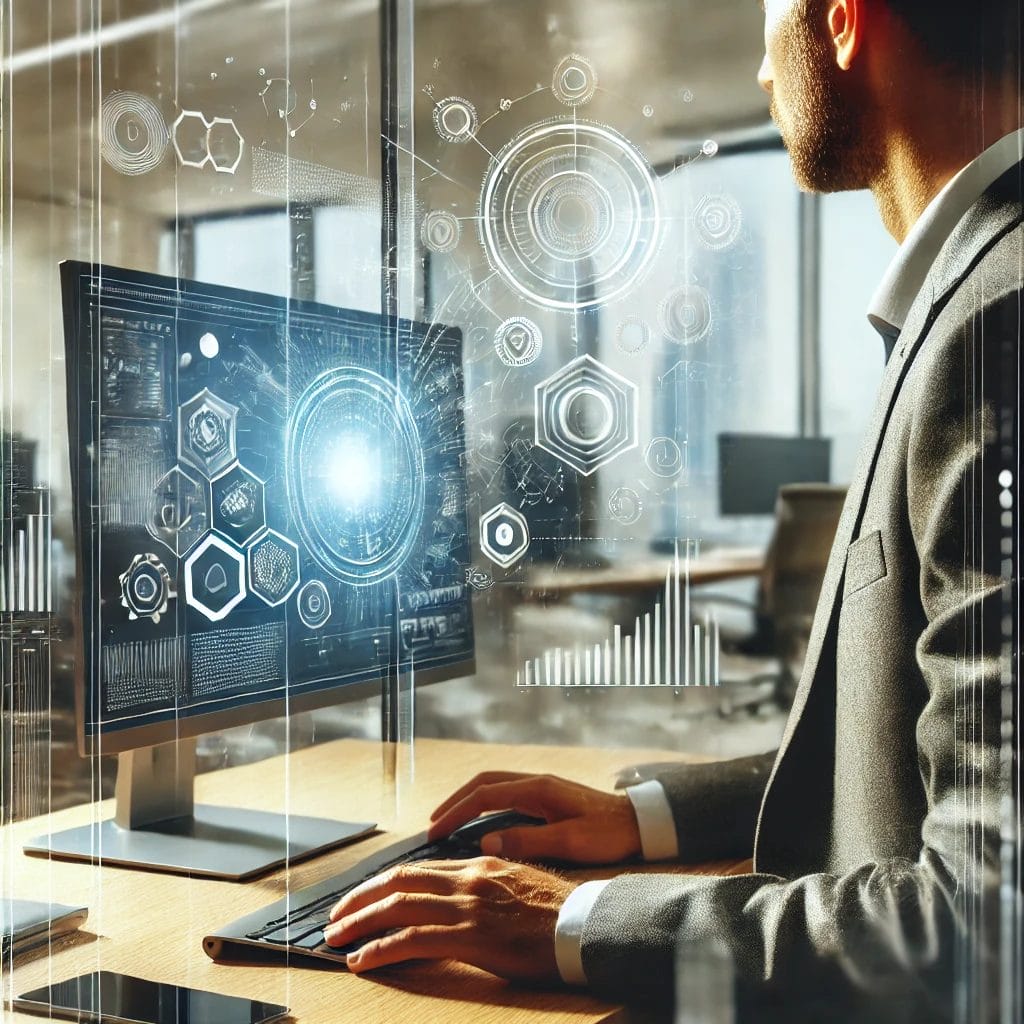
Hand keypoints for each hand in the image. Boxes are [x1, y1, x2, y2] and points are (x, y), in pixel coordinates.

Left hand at [324, 857, 575, 981]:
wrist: (585, 925)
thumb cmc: (558, 914)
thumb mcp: (516, 887)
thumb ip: (484, 887)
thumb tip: (457, 899)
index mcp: (478, 865)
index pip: (416, 869)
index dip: (381, 883)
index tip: (361, 897)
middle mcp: (467, 879)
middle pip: (398, 881)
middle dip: (359, 898)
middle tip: (335, 916)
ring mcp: (467, 906)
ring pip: (398, 907)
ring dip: (360, 922)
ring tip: (335, 937)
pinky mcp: (470, 936)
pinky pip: (413, 940)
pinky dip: (381, 949)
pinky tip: (362, 960)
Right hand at [428, 771, 641, 864]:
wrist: (639, 823)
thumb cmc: (608, 834)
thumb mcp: (569, 843)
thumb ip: (527, 841)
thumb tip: (485, 843)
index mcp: (538, 789)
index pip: (484, 795)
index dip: (456, 811)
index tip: (434, 831)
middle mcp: (536, 781)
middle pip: (484, 782)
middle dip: (455, 801)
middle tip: (432, 825)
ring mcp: (541, 787)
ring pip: (494, 785)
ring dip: (468, 800)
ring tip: (448, 821)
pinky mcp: (547, 796)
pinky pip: (506, 793)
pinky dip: (485, 803)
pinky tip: (480, 821)